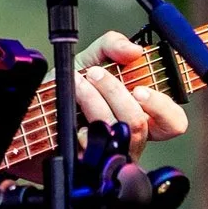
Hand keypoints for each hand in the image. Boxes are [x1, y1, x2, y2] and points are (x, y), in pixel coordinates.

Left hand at [75, 33, 189, 151]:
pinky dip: (78, 124)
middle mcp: (130, 137)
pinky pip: (90, 149)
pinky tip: (68, 114)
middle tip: (94, 73)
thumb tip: (134, 50)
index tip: (139, 89)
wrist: (35, 110)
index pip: (173, 122)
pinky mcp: (88, 161)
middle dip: (115, 93)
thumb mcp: (90, 59)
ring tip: (77, 82)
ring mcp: (110, 153)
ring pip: (114, 132)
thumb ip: (112, 46)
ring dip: (93, 100)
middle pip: (139, 124)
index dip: (162, 107)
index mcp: (142, 114)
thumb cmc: (70, 88)